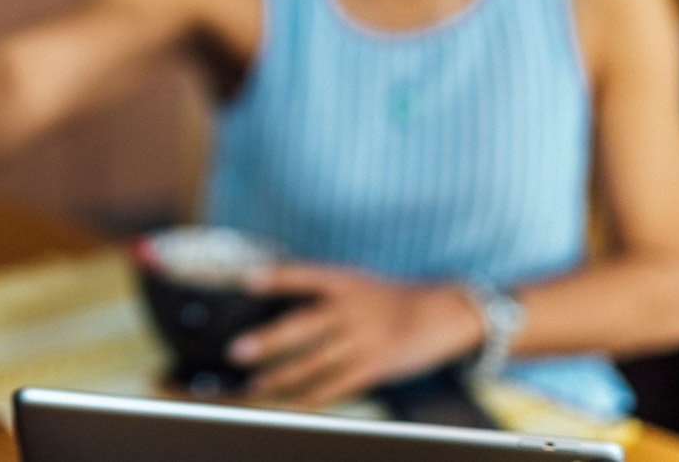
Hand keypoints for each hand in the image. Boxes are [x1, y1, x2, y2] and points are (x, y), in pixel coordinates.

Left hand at [227, 264, 484, 407]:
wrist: (442, 314)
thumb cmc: (387, 298)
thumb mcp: (357, 282)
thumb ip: (322, 292)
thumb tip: (273, 308)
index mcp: (346, 281)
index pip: (306, 275)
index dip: (277, 276)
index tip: (248, 279)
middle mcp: (354, 309)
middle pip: (304, 325)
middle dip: (268, 340)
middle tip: (236, 350)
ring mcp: (365, 339)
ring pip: (315, 361)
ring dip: (281, 376)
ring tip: (254, 386)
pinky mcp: (376, 366)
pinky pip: (338, 384)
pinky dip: (312, 396)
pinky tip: (290, 404)